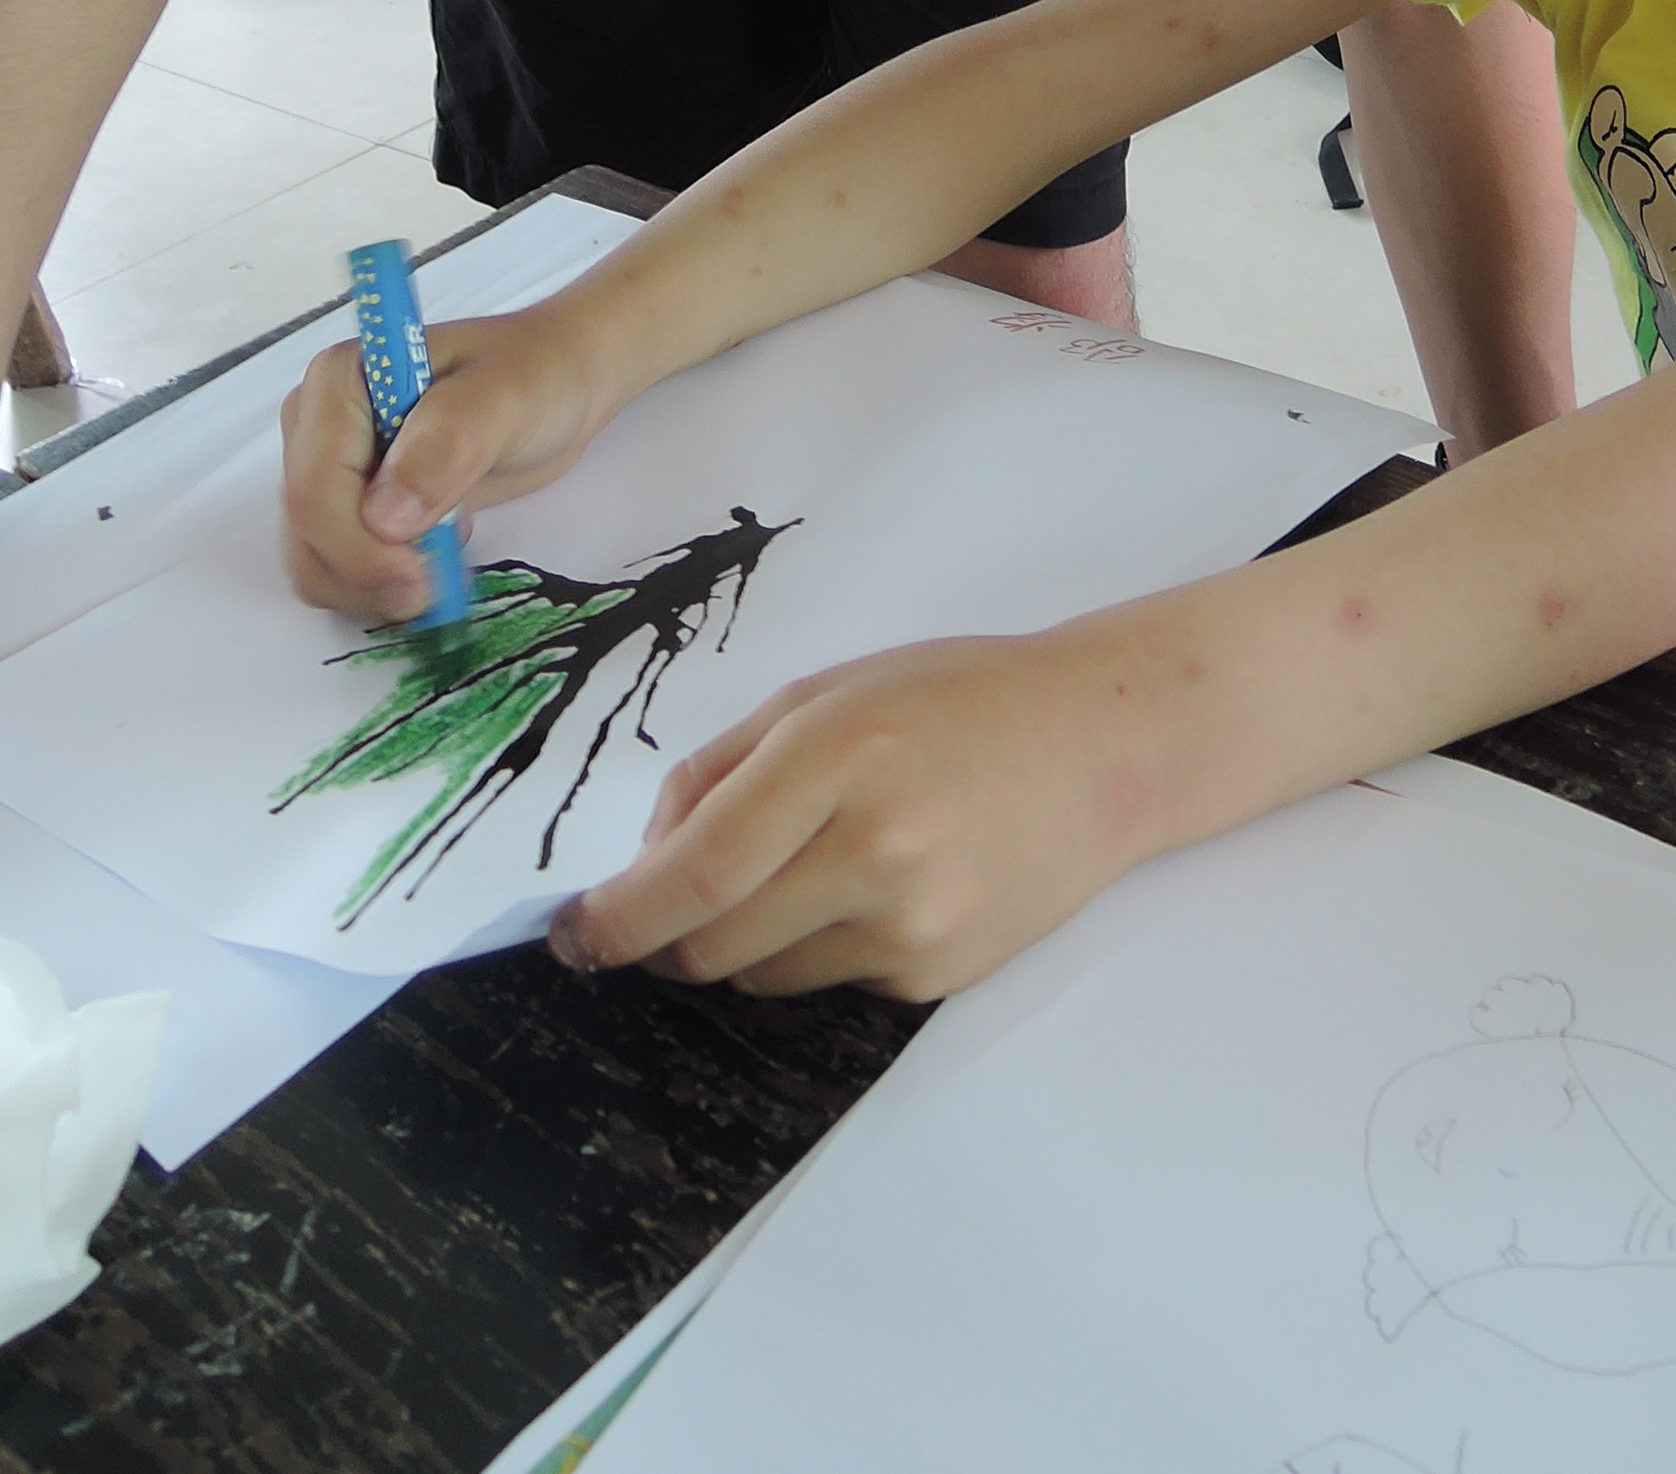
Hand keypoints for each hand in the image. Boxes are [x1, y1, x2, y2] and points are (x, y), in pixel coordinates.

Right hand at [279, 299, 614, 620]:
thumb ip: (449, 441)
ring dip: (377, 587)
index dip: (359, 546)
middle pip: (309, 532)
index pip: (316, 486)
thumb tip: (383, 517)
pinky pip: (338, 573)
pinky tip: (436, 553)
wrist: (554, 388)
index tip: (422, 575)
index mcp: (339, 381)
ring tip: (448, 550)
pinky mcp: (348, 510)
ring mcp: (329, 470)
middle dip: (370, 574)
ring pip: (316, 563)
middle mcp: (317, 425)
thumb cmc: (533, 377)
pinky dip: (382, 587)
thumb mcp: (505, 397)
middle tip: (442, 583)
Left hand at [547, 623, 1164, 1001]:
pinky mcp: (936, 977)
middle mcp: (875, 850)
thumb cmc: (958, 699)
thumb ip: (725, 768)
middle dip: (667, 933)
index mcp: (838, 756)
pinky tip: (880, 884)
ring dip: (746, 936)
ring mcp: (912, 925)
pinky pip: (829, 982)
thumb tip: (646, 860)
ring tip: (811, 862)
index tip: (571, 936)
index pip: (697, 872)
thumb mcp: (830, 693)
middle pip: (710, 945)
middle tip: (674, 894)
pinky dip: (820, 945)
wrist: (1105, 745)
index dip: (617, 917)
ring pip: (760, 974)